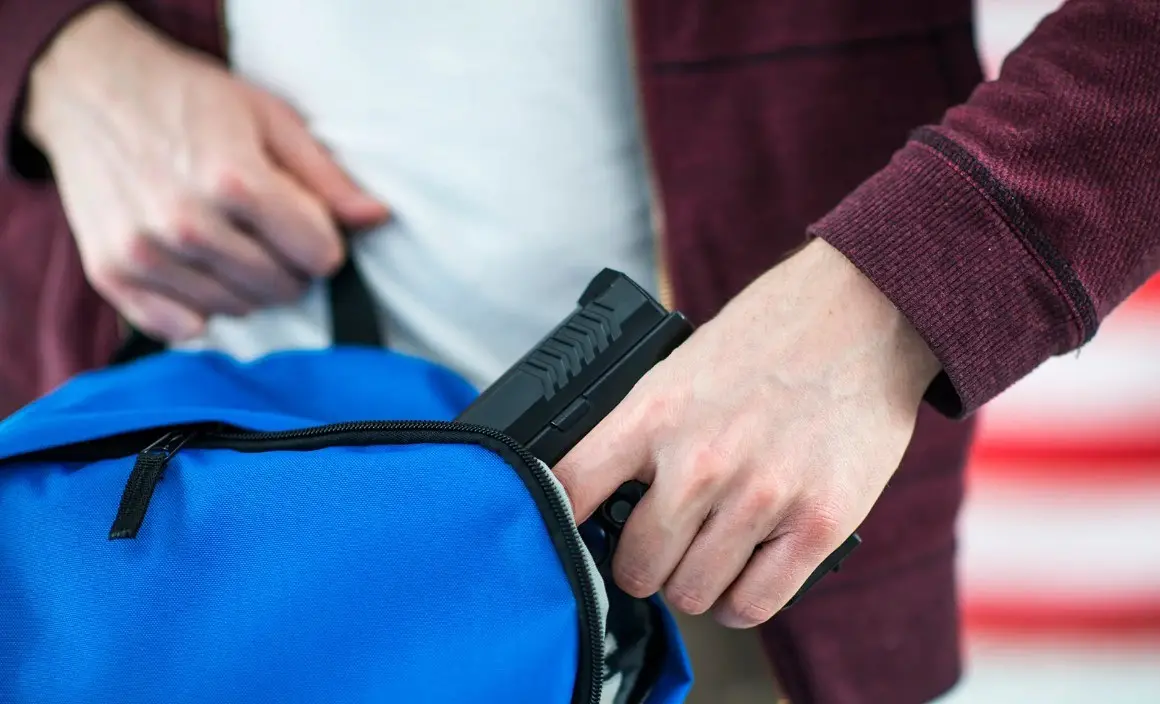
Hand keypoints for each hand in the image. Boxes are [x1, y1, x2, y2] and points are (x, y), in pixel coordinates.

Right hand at [22, 2, 388, 340]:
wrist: (91, 88)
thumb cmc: (191, 101)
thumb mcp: (270, 119)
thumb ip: (326, 177)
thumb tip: (376, 219)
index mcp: (234, 181)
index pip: (319, 256)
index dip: (323, 242)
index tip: (308, 223)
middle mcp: (187, 224)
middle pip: (281, 288)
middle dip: (289, 265)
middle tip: (270, 231)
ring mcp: (145, 253)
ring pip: (238, 310)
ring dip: (246, 285)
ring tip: (230, 239)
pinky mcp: (112, 274)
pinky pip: (182, 327)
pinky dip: (199, 306)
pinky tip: (197, 267)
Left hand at [553, 240, 941, 627]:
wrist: (864, 312)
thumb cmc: (770, 337)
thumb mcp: (679, 367)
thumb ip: (642, 431)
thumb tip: (604, 498)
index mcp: (653, 413)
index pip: (570, 492)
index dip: (559, 524)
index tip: (568, 536)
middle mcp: (699, 461)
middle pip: (634, 567)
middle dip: (643, 565)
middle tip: (662, 548)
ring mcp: (760, 496)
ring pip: (692, 593)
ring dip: (695, 583)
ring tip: (708, 556)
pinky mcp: (818, 524)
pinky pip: (754, 605)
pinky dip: (741, 601)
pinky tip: (743, 575)